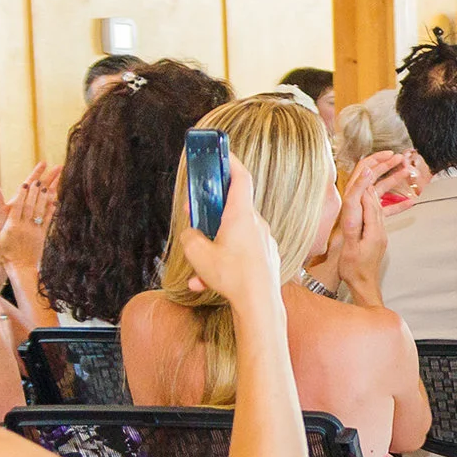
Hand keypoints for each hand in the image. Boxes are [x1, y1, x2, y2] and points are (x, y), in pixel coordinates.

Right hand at [0, 165, 55, 269]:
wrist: (21, 267)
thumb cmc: (5, 254)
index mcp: (12, 227)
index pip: (18, 207)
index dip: (22, 195)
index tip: (25, 184)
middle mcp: (25, 227)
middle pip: (31, 206)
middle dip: (34, 192)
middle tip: (38, 180)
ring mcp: (35, 230)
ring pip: (40, 211)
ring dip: (44, 198)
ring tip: (47, 186)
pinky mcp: (42, 234)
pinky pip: (48, 220)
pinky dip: (51, 209)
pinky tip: (54, 200)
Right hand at [176, 158, 284, 310]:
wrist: (260, 304)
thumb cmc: (232, 276)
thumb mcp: (197, 253)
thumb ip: (190, 237)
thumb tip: (192, 234)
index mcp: (241, 215)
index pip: (240, 178)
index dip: (231, 161)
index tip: (223, 152)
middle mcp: (256, 224)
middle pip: (232, 207)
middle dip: (211, 210)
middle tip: (195, 213)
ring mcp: (264, 240)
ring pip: (232, 236)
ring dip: (213, 247)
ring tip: (197, 269)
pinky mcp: (266, 257)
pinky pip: (240, 254)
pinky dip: (223, 263)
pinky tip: (206, 283)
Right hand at [326, 151, 404, 300]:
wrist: (364, 285)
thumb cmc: (353, 269)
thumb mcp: (351, 249)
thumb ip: (354, 227)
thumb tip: (355, 206)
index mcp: (372, 229)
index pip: (369, 202)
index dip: (366, 184)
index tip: (367, 166)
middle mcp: (379, 228)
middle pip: (380, 197)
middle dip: (384, 176)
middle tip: (394, 156)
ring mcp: (379, 231)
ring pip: (383, 203)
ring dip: (389, 183)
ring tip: (401, 167)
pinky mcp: (377, 234)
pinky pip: (382, 213)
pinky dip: (386, 201)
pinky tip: (401, 196)